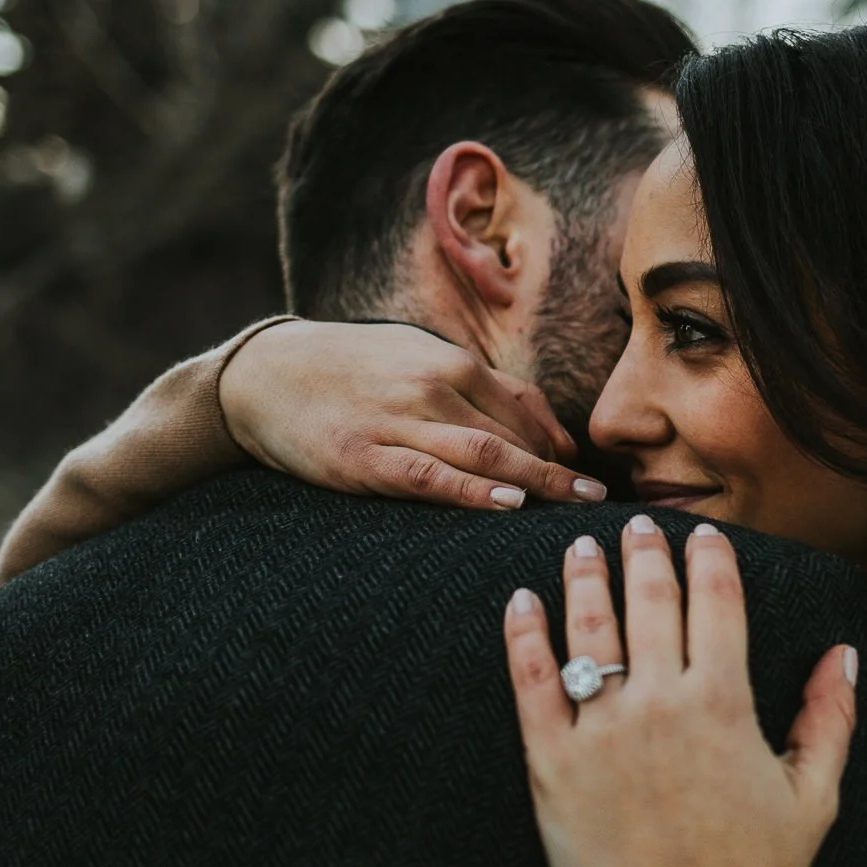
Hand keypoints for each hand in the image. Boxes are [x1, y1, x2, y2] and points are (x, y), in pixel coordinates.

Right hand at [220, 321, 605, 510]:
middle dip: (561, 472)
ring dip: (537, 482)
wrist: (265, 375)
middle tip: (601, 506)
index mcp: (449, 362)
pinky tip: (509, 504)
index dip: (561, 445)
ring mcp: (398, 422)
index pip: (524, 407)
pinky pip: (431, 477)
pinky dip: (474, 490)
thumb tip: (546, 432)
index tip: (594, 479)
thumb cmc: (350, 370)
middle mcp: (432, 387)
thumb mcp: (415, 358)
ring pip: (484, 453)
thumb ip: (478, 388)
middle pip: (513, 435)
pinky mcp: (366, 459)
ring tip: (576, 508)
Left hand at [502, 515, 858, 866]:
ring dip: (584, 578)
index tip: (703, 535)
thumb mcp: (813, 799)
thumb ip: (828, 719)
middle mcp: (661, 703)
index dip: (710, 559)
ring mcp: (602, 731)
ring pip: (588, 629)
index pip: (717, 603)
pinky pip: (531, 683)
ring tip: (580, 546)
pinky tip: (521, 603)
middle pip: (650, 602)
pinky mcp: (552, 764)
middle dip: (644, 554)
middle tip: (635, 526)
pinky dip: (523, 636)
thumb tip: (844, 654)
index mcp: (726, 703)